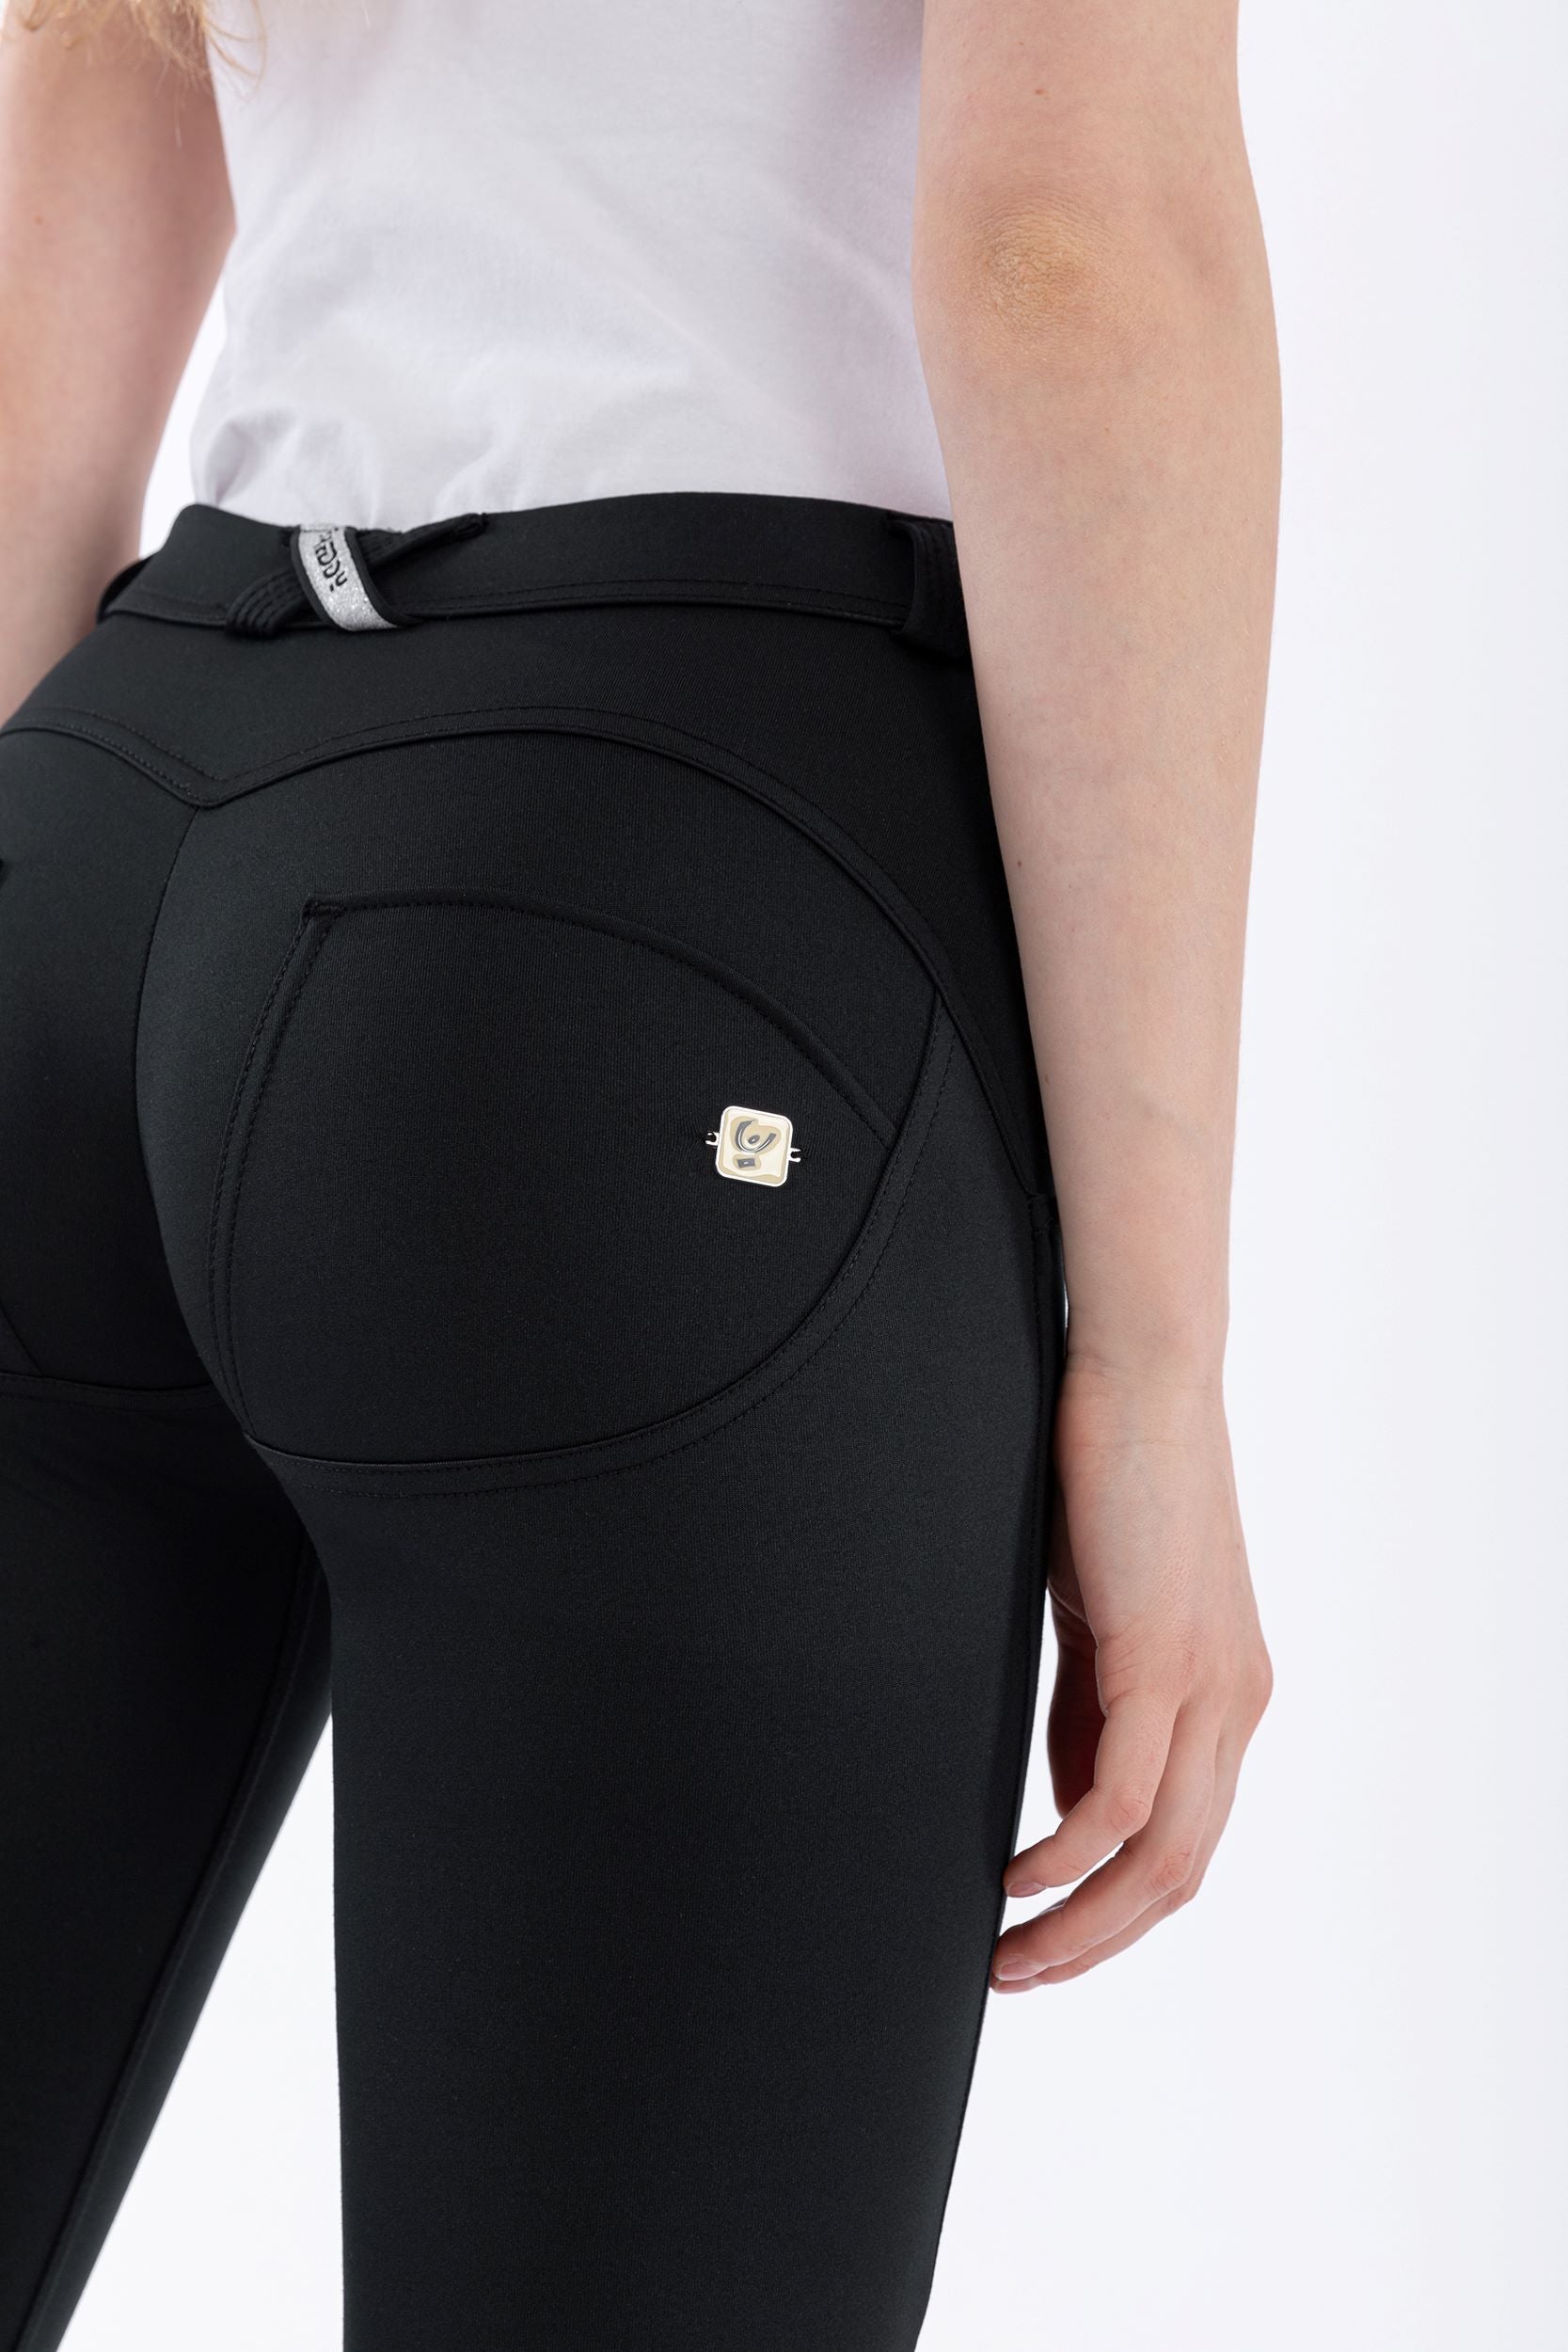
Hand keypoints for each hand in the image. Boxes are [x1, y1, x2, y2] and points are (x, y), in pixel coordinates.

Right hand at [991, 1353, 1271, 1988]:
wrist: (1140, 1376)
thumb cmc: (1107, 1477)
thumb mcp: (1097, 1617)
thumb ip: (1089, 1706)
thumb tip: (1066, 1797)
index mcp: (1222, 1695)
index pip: (1182, 1842)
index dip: (1113, 1912)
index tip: (1041, 1941)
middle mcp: (1233, 1704)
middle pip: (1179, 1874)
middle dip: (1095, 1943)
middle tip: (1015, 1975)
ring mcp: (1209, 1688)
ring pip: (1160, 1858)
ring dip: (1079, 1923)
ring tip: (1006, 1953)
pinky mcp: (1164, 1661)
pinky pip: (1120, 1800)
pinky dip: (1065, 1857)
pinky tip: (1014, 1876)